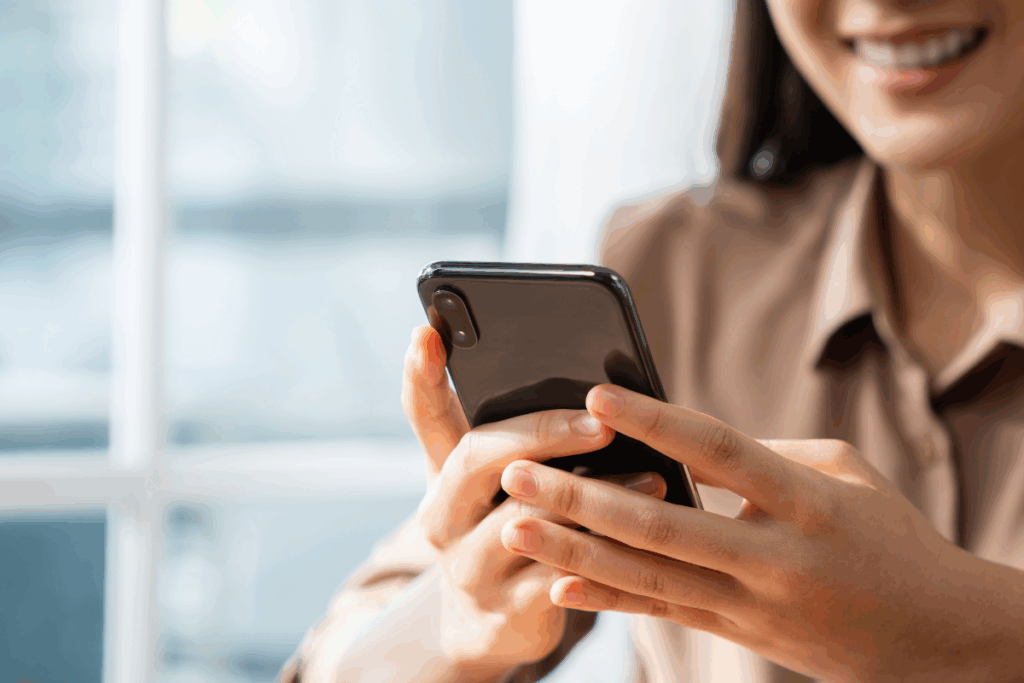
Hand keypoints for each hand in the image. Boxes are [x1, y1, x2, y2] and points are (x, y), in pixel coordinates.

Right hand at [401, 327, 666, 674]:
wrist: (482, 628)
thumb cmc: (501, 530)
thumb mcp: (491, 485)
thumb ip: (516, 435)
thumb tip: (583, 384)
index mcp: (442, 474)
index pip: (426, 415)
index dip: (422, 375)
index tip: (427, 332)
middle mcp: (443, 517)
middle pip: (477, 459)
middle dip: (541, 433)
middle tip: (598, 422)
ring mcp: (469, 568)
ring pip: (526, 522)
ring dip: (593, 498)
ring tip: (650, 477)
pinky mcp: (506, 614)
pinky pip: (559, 580)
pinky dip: (604, 557)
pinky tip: (644, 542)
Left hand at [497, 384, 1023, 681]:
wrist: (932, 635)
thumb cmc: (888, 535)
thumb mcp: (842, 474)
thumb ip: (762, 454)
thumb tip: (680, 439)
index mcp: (806, 503)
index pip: (720, 453)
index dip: (655, 422)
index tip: (595, 396)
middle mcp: (773, 559)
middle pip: (661, 525)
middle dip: (581, 498)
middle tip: (516, 470)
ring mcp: (752, 605)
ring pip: (647, 578)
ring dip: (573, 552)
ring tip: (513, 526)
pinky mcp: (738, 633)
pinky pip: (662, 614)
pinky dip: (607, 601)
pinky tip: (556, 586)